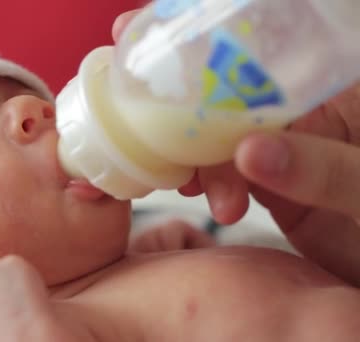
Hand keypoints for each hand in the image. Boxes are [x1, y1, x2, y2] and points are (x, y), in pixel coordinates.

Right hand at [112, 9, 359, 285]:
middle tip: (132, 117)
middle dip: (173, 102)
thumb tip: (249, 150)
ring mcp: (275, 149)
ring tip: (186, 186)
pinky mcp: (264, 184)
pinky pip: (219, 171)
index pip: (251, 53)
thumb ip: (320, 167)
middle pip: (216, 93)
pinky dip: (198, 180)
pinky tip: (193, 194)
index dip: (196, 42)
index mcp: (322, 92)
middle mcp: (292, 113)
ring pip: (210, 135)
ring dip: (186, 155)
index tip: (143, 35)